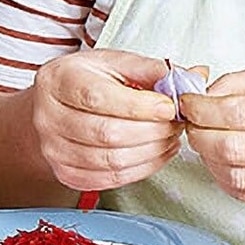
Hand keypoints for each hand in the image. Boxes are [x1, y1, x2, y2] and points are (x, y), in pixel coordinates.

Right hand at [26, 48, 186, 193]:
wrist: (54, 109)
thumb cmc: (87, 82)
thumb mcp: (115, 64)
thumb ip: (153, 69)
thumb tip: (196, 76)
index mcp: (58, 80)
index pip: (99, 98)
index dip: (140, 106)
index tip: (170, 106)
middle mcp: (48, 116)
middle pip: (107, 133)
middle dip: (152, 131)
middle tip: (176, 124)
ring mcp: (53, 150)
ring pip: (111, 160)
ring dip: (151, 152)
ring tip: (169, 138)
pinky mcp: (65, 174)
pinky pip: (110, 179)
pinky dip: (141, 169)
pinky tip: (155, 154)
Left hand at [180, 62, 244, 206]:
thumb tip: (205, 94)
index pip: (239, 113)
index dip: (202, 108)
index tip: (188, 102)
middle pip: (232, 148)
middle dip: (198, 135)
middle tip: (192, 122)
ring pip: (236, 177)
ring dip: (209, 160)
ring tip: (208, 140)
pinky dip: (227, 178)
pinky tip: (227, 160)